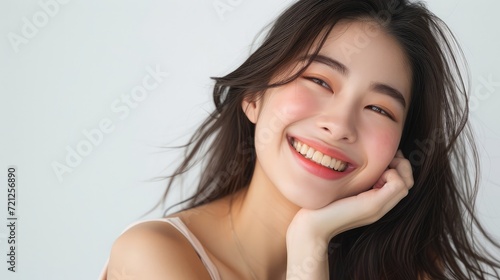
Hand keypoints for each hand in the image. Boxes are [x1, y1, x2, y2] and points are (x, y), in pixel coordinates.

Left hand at [287, 150, 413, 241]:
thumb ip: (354, 178)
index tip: (383, 158)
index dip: (397, 166)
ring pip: (407, 183)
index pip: (400, 182)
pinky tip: (376, 174)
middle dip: (402, 164)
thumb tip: (359, 159)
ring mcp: (379, 207)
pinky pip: (399, 185)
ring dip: (398, 168)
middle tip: (387, 158)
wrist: (313, 225)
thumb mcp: (342, 187)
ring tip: (381, 166)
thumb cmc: (322, 205)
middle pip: (408, 182)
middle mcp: (380, 206)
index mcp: (374, 201)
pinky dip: (393, 174)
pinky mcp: (374, 205)